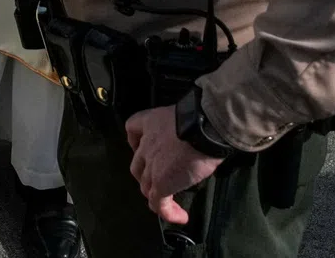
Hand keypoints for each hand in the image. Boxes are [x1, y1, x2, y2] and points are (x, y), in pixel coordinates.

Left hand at [126, 106, 223, 224]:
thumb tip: (192, 138)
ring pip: (145, 186)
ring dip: (156, 196)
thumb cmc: (198, 118)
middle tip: (163, 180)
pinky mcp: (162, 183)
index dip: (135, 142)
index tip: (144, 148)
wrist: (202, 128)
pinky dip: (167, 213)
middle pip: (137, 165)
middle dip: (146, 175)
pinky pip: (158, 203)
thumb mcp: (184, 117)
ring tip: (170, 203)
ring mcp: (152, 165)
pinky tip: (180, 217)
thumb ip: (179, 128)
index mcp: (150, 122)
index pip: (132, 130)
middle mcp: (146, 144)